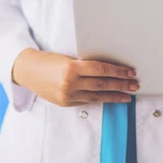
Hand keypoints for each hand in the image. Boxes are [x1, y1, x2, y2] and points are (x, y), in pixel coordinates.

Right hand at [12, 49, 138, 106]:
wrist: (27, 71)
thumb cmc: (49, 60)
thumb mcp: (68, 58)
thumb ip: (85, 65)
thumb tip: (108, 69)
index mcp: (71, 67)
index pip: (100, 69)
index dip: (117, 71)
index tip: (130, 72)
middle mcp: (70, 83)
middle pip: (102, 84)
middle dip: (121, 85)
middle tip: (134, 85)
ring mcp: (68, 95)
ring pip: (97, 96)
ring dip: (115, 96)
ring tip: (128, 95)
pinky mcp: (66, 103)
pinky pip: (88, 101)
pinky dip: (101, 99)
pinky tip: (111, 98)